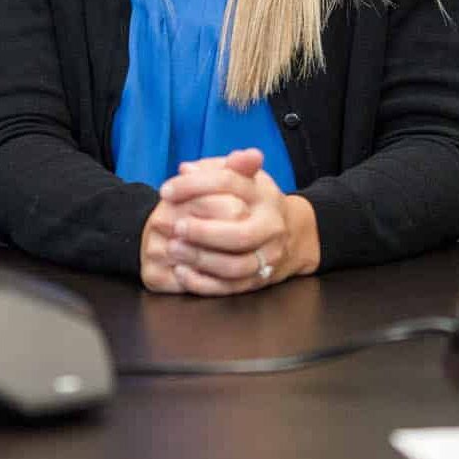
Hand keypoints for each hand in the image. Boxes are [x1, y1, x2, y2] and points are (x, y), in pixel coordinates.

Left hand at [140, 148, 319, 296]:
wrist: (293, 235)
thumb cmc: (254, 202)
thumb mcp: (243, 178)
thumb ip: (215, 169)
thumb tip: (185, 169)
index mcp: (262, 194)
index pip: (229, 183)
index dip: (194, 186)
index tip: (166, 191)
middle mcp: (270, 226)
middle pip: (240, 234)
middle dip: (203, 232)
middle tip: (175, 227)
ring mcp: (268, 256)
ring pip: (235, 266)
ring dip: (201, 260)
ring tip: (174, 249)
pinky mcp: (259, 281)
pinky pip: (230, 288)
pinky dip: (203, 283)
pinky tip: (181, 272)